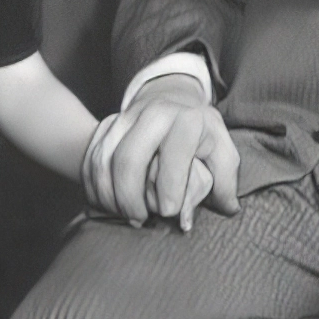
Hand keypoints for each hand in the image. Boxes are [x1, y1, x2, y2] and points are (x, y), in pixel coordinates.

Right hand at [86, 80, 239, 229]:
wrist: (171, 99)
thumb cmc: (199, 135)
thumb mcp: (222, 151)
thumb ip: (227, 181)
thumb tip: (227, 208)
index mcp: (185, 120)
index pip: (173, 155)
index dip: (171, 187)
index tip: (169, 212)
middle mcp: (152, 114)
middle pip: (128, 159)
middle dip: (130, 197)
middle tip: (140, 219)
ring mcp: (124, 118)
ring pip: (103, 160)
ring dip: (109, 195)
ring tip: (124, 215)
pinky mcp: (106, 126)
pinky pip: (90, 159)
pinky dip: (95, 186)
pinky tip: (107, 204)